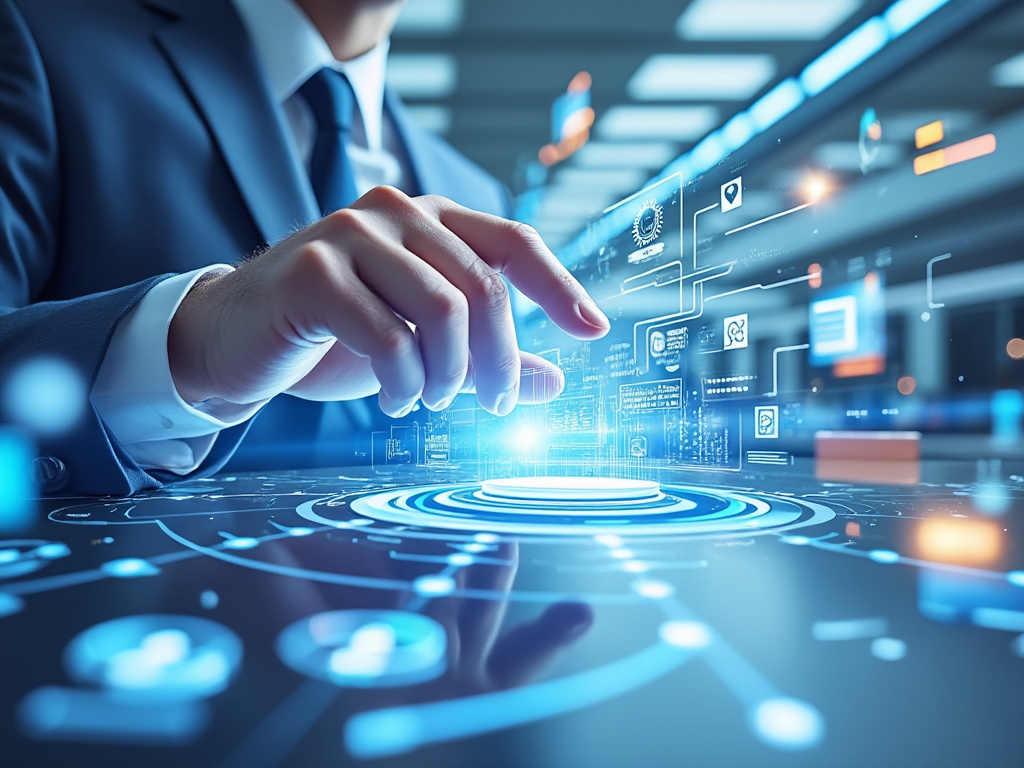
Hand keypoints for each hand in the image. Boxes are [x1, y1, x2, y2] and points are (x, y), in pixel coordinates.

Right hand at [168, 187, 608, 416]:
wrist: (235, 340)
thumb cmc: (333, 337)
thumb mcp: (421, 347)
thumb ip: (484, 357)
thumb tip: (554, 382)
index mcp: (429, 219)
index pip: (513, 242)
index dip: (559, 286)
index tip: (594, 330)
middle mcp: (395, 212)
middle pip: (485, 287)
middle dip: (501, 359)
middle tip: (495, 407)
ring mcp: (350, 234)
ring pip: (444, 310)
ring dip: (450, 375)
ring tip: (430, 400)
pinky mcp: (311, 271)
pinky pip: (389, 335)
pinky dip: (405, 383)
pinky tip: (397, 401)